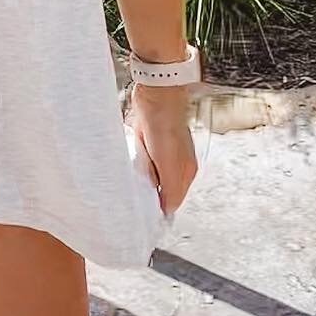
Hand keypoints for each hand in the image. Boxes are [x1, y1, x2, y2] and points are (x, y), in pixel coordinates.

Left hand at [128, 83, 197, 216]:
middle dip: (148, 194)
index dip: (159, 209)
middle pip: (160, 189)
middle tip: (134, 199)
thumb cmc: (166, 128)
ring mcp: (163, 153)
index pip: (173, 200)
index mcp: (186, 172)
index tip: (144, 218)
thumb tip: (167, 211)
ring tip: (131, 179)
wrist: (156, 97)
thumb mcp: (170, 165)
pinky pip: (140, 161)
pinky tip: (129, 162)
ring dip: (140, 179)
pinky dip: (134, 164)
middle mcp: (176, 164)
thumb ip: (170, 189)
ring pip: (149, 176)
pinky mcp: (149, 143)